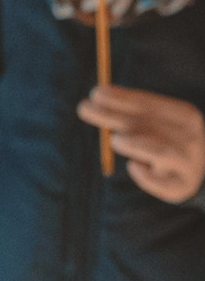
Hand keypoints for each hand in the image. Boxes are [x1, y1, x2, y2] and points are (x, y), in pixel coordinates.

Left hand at [78, 85, 204, 203]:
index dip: (122, 99)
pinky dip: (146, 176)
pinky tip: (133, 166)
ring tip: (116, 140)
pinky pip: (162, 184)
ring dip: (135, 144)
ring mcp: (189, 164)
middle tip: (85, 109)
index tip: (96, 93)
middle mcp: (191, 138)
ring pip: (161, 152)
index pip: (151, 104)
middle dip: (115, 116)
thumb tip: (98, 95)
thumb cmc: (165, 139)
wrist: (194, 170)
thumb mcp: (152, 120)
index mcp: (185, 116)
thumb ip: (130, 109)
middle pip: (151, 126)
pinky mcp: (182, 187)